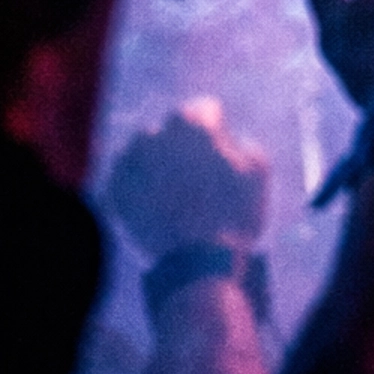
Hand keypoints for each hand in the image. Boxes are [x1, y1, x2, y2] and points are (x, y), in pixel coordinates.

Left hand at [106, 102, 269, 255]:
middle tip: (197, 172)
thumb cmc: (234, 212)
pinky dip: (139, 185)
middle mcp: (156, 134)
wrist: (196, 264)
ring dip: (158, 161)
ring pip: (146, 150)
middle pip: (173, 129)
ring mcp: (131, 162)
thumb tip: (230, 139)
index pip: (205, 109)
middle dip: (184, 144)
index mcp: (192, 123)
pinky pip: (127, 177)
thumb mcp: (258, 170)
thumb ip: (243, 142)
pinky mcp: (115, 190)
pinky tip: (155, 202)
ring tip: (172, 188)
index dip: (217, 129)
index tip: (221, 150)